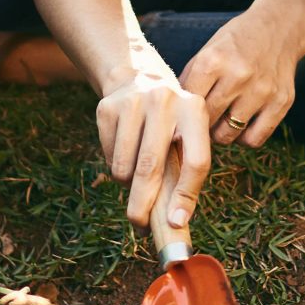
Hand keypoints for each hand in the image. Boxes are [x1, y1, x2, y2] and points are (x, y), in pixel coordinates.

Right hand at [94, 65, 211, 233]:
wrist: (138, 78)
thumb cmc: (171, 123)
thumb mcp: (187, 135)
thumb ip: (186, 172)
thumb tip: (175, 222)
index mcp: (195, 110)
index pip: (196, 161)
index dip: (186, 196)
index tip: (176, 222)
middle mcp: (165, 101)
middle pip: (151, 167)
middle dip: (143, 204)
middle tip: (140, 225)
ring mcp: (133, 102)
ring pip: (124, 166)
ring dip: (128, 185)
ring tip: (136, 177)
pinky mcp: (108, 107)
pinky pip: (108, 156)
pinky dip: (115, 167)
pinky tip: (124, 152)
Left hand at [180, 0, 304, 148]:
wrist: (279, 28)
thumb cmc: (235, 42)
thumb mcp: (207, 52)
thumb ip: (190, 81)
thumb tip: (171, 118)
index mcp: (213, 60)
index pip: (188, 104)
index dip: (181, 116)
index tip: (180, 120)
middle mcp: (238, 75)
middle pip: (207, 120)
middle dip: (200, 126)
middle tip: (200, 123)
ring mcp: (262, 90)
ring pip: (229, 134)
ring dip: (221, 134)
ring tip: (220, 123)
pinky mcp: (281, 102)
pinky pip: (255, 139)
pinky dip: (244, 139)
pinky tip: (241, 127)